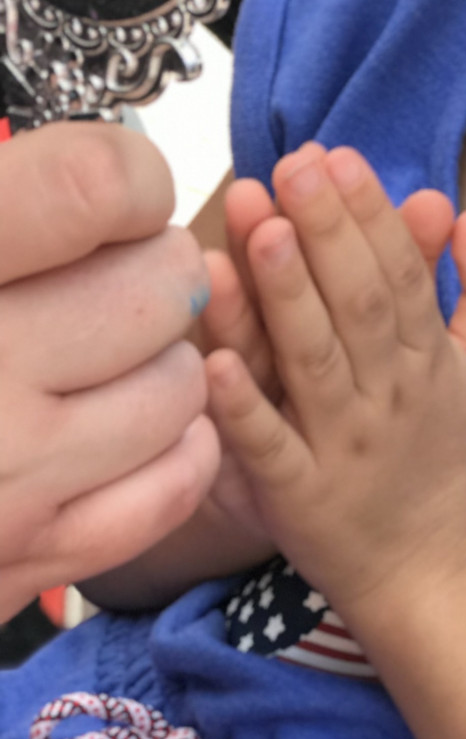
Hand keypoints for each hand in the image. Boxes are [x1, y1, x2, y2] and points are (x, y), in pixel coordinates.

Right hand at [0, 123, 218, 619]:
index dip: (129, 179)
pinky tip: (106, 431)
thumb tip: (120, 182)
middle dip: (153, 271)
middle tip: (103, 279)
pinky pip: (169, 486)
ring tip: (92, 359)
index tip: (116, 197)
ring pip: (177, 385)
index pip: (94, 186)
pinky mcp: (19, 559)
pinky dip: (161, 453)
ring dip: (156, 365)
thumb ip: (11, 201)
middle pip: (161, 286)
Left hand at [205, 145, 465, 620]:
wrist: (428, 573)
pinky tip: (210, 363)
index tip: (338, 158)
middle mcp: (388, 396)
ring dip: (286, 297)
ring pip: (312, 363)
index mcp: (429, 360)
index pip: (403, 275)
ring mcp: (341, 448)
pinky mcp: (294, 499)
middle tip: (294, 167)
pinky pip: (267, 449)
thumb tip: (465, 211)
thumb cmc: (446, 454)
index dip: (372, 215)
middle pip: (360, 305)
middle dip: (328, 231)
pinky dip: (241, 409)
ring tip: (261, 230)